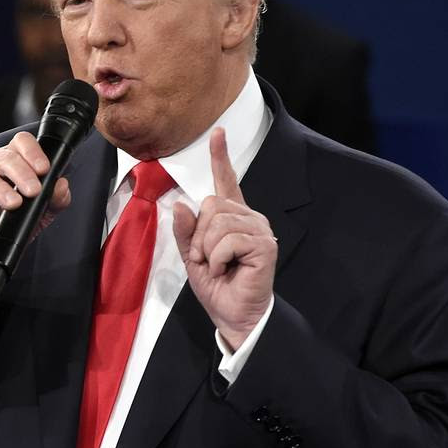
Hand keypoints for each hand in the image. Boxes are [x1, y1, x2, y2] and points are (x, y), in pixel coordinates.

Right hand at [0, 131, 71, 288]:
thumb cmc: (5, 221)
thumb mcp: (37, 213)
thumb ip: (53, 199)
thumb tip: (61, 186)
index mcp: (8, 160)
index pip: (21, 142)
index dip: (33, 152)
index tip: (44, 169)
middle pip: (4, 157)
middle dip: (21, 173)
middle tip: (33, 191)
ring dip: (1, 190)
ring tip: (14, 204)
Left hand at [172, 127, 276, 349]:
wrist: (234, 315)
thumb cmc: (218, 286)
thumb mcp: (191, 257)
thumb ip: (185, 232)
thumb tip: (181, 205)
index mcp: (231, 217)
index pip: (225, 181)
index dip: (220, 157)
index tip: (218, 132)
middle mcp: (249, 217)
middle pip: (212, 204)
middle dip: (198, 236)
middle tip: (206, 259)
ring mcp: (259, 229)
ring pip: (217, 222)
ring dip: (207, 250)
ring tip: (217, 266)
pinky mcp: (265, 244)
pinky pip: (227, 239)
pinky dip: (217, 258)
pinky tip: (227, 270)